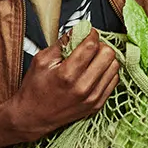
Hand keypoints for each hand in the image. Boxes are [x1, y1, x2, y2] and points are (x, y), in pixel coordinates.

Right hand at [0, 31, 120, 139]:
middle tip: (90, 47)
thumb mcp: (41, 61)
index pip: (92, 45)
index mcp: (67, 74)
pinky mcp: (97, 104)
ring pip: (114, 66)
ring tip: (92, 60)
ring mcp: (92, 98)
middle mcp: (83, 87)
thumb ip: (62, 43)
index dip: (91, 34)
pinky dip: (106, 72)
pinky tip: (94, 72)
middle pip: (108, 54)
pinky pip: (114, 81)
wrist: (33, 117)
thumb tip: (78, 30)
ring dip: (104, 59)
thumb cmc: (34, 90)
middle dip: (100, 45)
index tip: (87, 33)